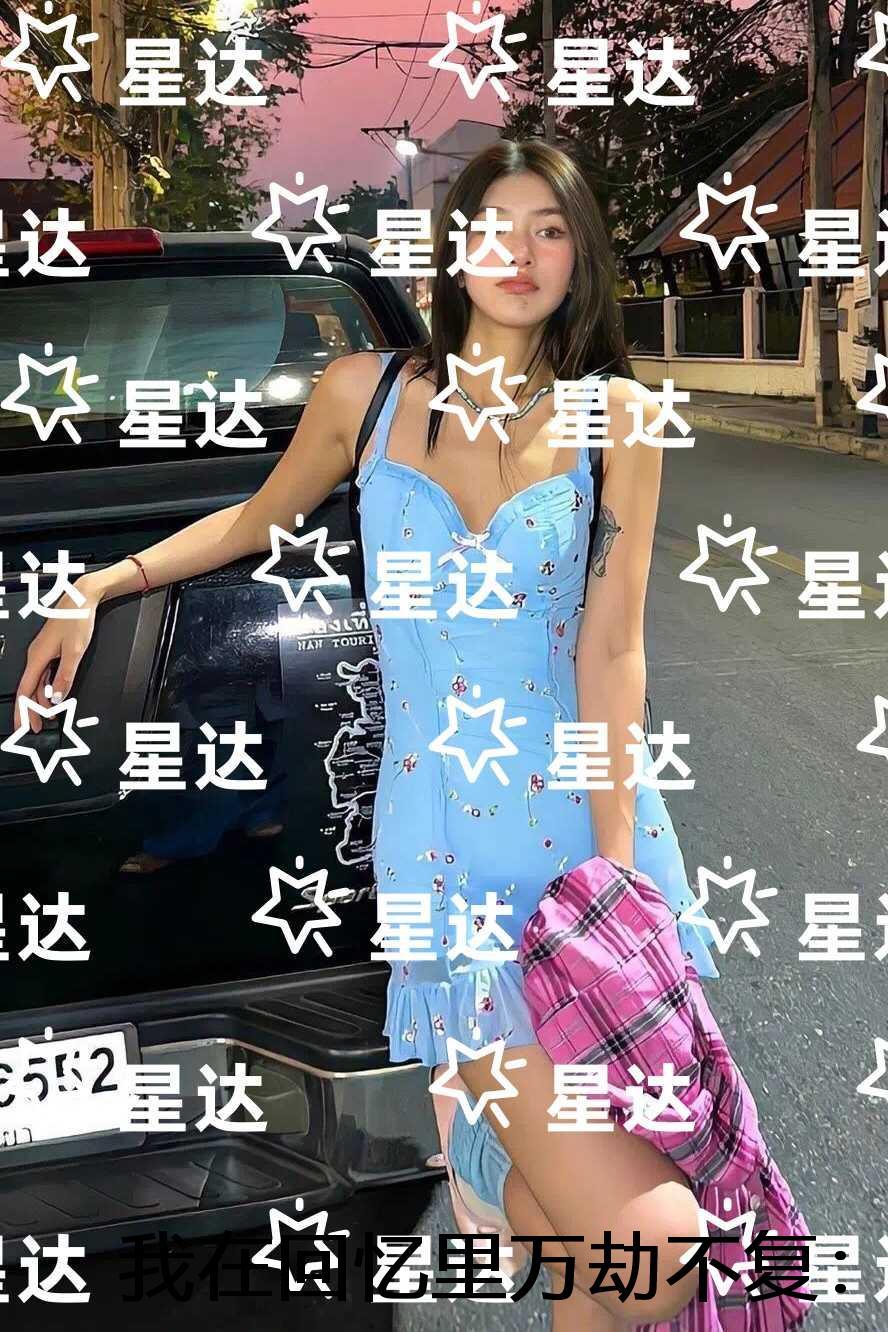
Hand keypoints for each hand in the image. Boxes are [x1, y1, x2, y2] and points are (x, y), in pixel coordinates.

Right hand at [11, 579, 100, 733]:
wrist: (82, 599)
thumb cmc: (77, 619)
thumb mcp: (74, 652)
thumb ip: (65, 677)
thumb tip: (57, 697)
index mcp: (37, 657)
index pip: (25, 691)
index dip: (24, 711)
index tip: (24, 726)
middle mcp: (37, 656)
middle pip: (29, 690)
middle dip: (31, 711)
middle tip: (36, 728)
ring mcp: (43, 653)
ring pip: (38, 683)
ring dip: (41, 701)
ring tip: (49, 717)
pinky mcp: (52, 650)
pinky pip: (46, 675)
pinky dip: (48, 689)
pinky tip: (54, 697)